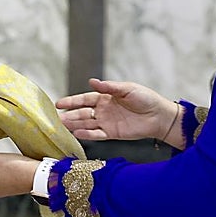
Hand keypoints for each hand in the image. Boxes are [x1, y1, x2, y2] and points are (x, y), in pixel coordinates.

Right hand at [57, 79, 180, 145]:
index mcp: (105, 97)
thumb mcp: (127, 89)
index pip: (84, 99)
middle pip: (82, 113)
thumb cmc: (145, 98)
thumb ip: (109, 87)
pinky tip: (77, 134)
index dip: (71, 101)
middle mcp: (103, 110)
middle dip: (69, 115)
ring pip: (87, 124)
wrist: (159, 116)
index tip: (58, 104)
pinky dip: (87, 134)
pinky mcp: (113, 133)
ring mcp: (107, 122)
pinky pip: (97, 134)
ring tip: (61, 126)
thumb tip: (92, 81)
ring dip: (74, 125)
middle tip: (55, 118)